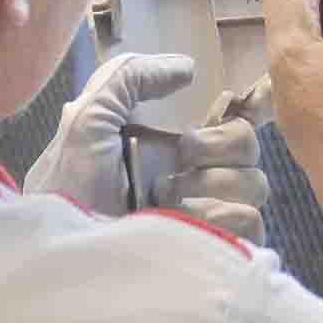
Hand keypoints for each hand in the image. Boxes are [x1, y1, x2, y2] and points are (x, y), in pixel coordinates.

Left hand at [24, 54, 268, 237]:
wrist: (66, 253)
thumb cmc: (69, 185)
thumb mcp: (88, 117)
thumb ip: (131, 77)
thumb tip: (187, 68)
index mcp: (170, 148)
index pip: (229, 121)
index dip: (246, 108)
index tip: (247, 99)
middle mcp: (194, 181)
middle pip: (248, 145)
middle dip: (215, 144)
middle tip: (178, 157)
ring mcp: (208, 220)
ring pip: (255, 183)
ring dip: (210, 184)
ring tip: (164, 199)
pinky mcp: (217, 254)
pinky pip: (251, 222)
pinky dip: (215, 216)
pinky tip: (179, 224)